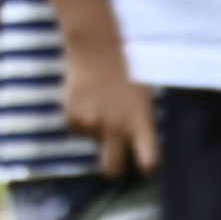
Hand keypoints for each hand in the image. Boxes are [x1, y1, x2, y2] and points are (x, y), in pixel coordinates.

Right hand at [60, 23, 154, 176]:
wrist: (97, 48)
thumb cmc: (128, 71)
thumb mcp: (144, 98)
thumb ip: (141, 124)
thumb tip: (136, 148)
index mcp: (140, 123)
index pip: (148, 161)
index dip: (148, 167)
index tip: (145, 167)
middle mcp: (115, 128)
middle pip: (112, 170)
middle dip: (115, 171)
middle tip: (117, 163)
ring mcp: (92, 123)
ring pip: (94, 142)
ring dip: (98, 131)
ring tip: (102, 104)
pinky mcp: (72, 117)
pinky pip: (78, 128)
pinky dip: (82, 119)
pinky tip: (88, 99)